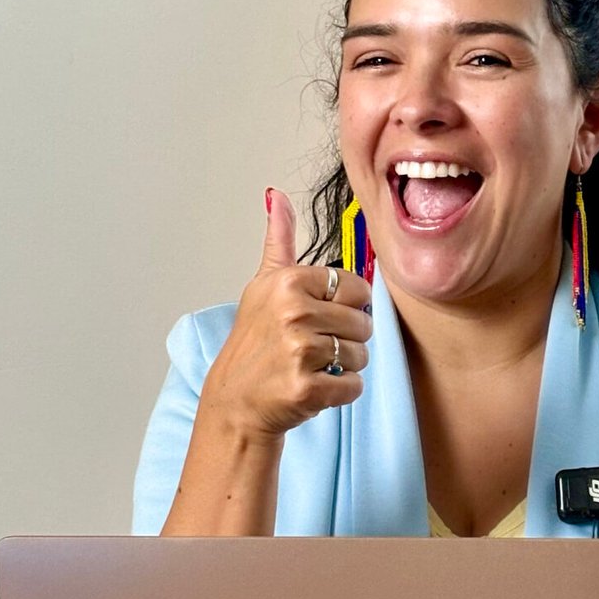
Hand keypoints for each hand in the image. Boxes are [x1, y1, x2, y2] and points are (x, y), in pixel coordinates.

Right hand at [198, 189, 373, 440]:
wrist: (235, 401)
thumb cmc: (254, 344)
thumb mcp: (262, 285)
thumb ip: (279, 241)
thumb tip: (276, 196)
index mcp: (288, 282)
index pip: (356, 288)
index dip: (347, 305)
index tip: (323, 316)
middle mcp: (293, 312)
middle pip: (363, 322)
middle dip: (346, 338)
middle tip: (315, 347)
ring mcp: (299, 351)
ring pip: (361, 355)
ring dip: (343, 366)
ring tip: (312, 366)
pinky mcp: (307, 388)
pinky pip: (353, 385)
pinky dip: (340, 392)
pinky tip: (313, 387)